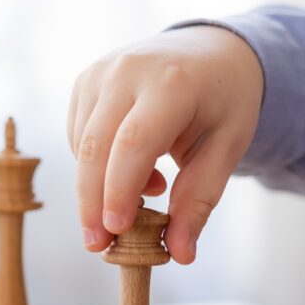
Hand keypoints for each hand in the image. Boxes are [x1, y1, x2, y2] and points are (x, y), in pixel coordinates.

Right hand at [67, 25, 263, 262]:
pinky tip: (131, 164)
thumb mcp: (226, 149)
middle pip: (95, 147)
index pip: (133, 143)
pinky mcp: (85, 80)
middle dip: (92, 202)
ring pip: (81, 146)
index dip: (119, 190)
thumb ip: (199, 201)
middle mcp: (129, 71)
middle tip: (98, 245)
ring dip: (99, 184)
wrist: (211, 51)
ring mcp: (101, 72)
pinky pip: (78, 136)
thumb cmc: (223, 103)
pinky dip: (96, 164)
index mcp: (172, 83)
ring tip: (148, 189)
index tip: (115, 231)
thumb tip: (180, 254)